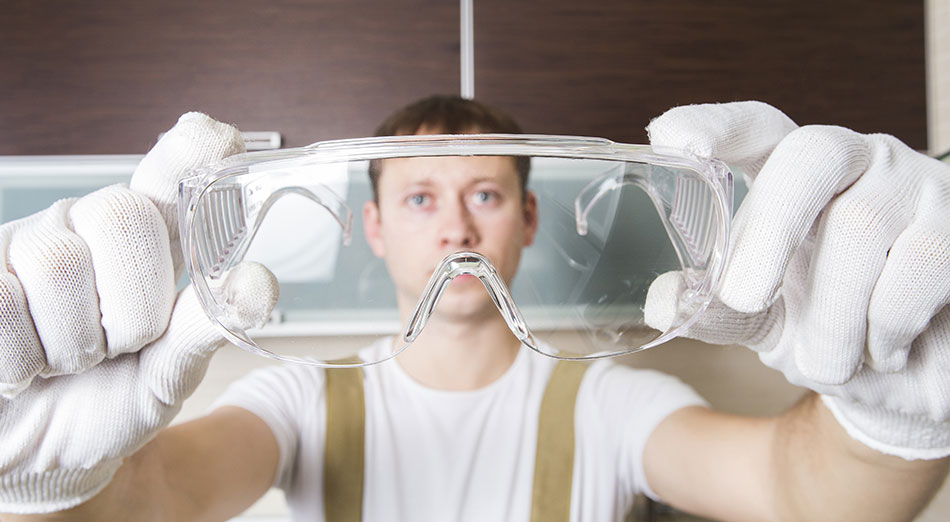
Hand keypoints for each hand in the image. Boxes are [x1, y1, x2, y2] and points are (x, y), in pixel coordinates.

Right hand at [0, 113, 277, 512]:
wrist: (41, 458)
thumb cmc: (111, 401)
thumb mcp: (171, 373)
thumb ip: (209, 325)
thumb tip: (258, 282)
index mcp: (144, 243)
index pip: (170, 175)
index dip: (191, 151)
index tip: (215, 138)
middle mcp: (83, 229)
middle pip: (122, 214)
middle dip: (131, 302)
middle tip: (116, 346)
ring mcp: (20, 249)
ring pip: (59, 265)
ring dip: (73, 341)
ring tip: (65, 362)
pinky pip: (0, 301)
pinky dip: (20, 356)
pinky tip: (20, 366)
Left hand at [644, 101, 949, 459]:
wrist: (907, 379)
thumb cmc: (824, 329)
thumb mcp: (762, 321)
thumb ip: (716, 308)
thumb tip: (660, 301)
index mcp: (793, 175)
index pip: (758, 127)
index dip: (719, 125)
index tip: (672, 136)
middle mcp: (855, 162)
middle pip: (812, 155)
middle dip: (771, 228)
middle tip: (744, 297)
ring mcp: (914, 186)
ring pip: (864, 225)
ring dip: (834, 314)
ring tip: (826, 362)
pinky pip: (922, 262)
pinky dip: (888, 322)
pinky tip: (882, 351)